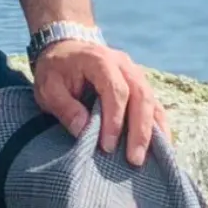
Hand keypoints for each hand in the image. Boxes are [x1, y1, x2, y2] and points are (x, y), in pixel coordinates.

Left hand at [32, 40, 166, 165]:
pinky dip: (158, 127)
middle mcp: (124, 65)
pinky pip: (155, 106)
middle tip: (134, 160)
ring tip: (148, 159)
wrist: (66, 48)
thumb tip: (83, 130)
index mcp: (100, 60)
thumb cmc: (56, 70)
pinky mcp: (140, 86)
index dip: (115, 119)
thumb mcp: (47, 87)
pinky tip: (160, 148)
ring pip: (152, 102)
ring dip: (153, 132)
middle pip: (141, 96)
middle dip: (140, 131)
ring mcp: (135, 74)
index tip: (108, 146)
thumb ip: (64, 107)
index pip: (116, 90)